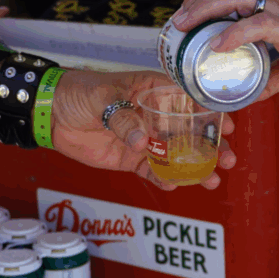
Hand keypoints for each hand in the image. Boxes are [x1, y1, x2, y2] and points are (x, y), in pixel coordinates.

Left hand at [51, 70, 236, 190]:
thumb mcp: (103, 97)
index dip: (210, 114)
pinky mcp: (130, 158)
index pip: (189, 101)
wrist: (49, 112)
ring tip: (212, 181)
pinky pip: (152, 171)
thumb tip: (142, 141)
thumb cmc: (79, 92)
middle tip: (229, 159)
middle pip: (190, 132)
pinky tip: (176, 186)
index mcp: (152, 91)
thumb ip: (123, 118)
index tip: (228, 126)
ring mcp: (144, 138)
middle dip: (211, 147)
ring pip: (176, 155)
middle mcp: (154, 116)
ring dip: (195, 168)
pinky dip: (164, 179)